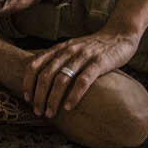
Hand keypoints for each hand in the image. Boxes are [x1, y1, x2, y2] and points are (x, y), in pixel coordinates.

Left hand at [22, 29, 141, 118]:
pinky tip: (69, 107)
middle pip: (45, 75)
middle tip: (38, 111)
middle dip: (39, 96)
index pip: (34, 65)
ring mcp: (83, 56)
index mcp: (59, 49)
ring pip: (61, 79)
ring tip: (50, 113)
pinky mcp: (99, 63)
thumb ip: (58, 59)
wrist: (120, 35)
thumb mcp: (72, 48)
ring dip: (53, 99)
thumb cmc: (94, 47)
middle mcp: (68, 51)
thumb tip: (41, 79)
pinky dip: (74, 95)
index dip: (28, 83)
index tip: (27, 98)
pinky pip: (83, 81)